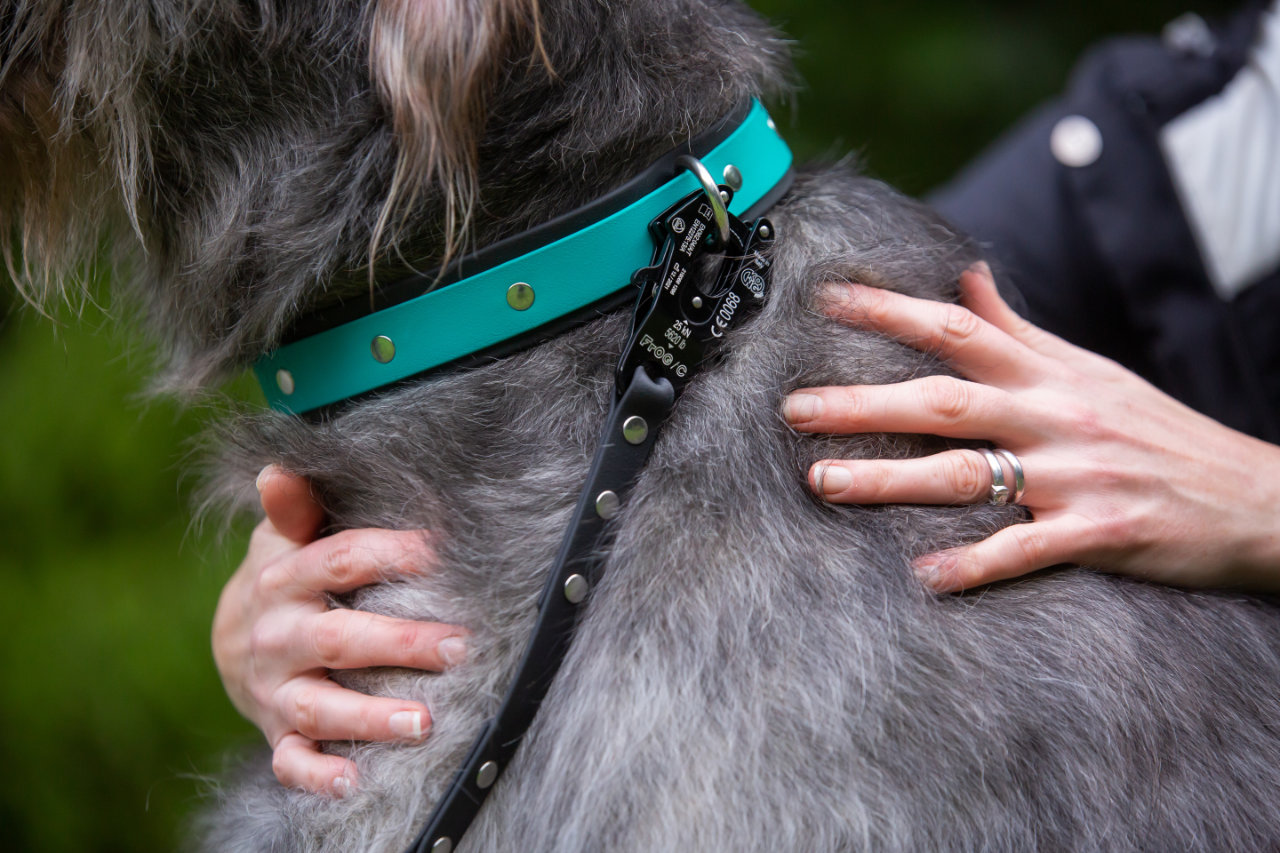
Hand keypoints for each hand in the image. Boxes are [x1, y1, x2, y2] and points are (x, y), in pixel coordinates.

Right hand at [212, 465, 466, 794]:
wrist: (231, 641)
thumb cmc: (286, 578)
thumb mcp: (284, 538)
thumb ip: (296, 508)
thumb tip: (278, 468)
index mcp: (285, 580)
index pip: (340, 560)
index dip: (393, 553)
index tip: (444, 550)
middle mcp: (278, 637)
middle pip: (340, 639)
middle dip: (401, 643)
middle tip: (461, 645)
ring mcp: (275, 691)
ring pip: (320, 708)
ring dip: (370, 718)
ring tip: (425, 722)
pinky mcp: (277, 734)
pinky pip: (293, 763)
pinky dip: (318, 777)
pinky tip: (354, 782)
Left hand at [783, 263, 1279, 592]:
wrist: (1253, 496)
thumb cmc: (1158, 432)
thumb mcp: (1090, 370)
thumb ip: (1019, 330)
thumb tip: (968, 279)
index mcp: (1049, 374)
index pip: (956, 329)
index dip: (889, 312)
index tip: (826, 301)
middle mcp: (1054, 416)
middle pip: (942, 400)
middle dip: (862, 403)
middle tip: (792, 409)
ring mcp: (1074, 475)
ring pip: (965, 473)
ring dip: (888, 480)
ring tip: (823, 484)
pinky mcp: (1099, 533)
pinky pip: (1025, 549)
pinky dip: (975, 564)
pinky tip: (924, 577)